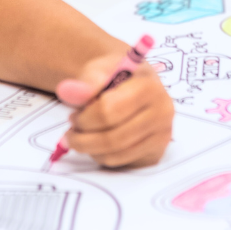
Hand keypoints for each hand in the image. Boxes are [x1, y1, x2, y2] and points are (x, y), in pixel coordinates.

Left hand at [55, 55, 174, 167]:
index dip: (84, 118)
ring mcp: (162, 134)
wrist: (133, 81)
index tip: (73, 116)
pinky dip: (100, 156)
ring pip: (115, 153)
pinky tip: (95, 143)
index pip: (109, 111)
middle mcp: (162, 111)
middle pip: (112, 137)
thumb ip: (86, 80)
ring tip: (80, 136)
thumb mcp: (99, 68)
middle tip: (71, 132)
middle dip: (83, 138)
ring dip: (89, 149)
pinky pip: (121, 161)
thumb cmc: (114, 74)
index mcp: (149, 86)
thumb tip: (68, 91)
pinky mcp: (157, 151)